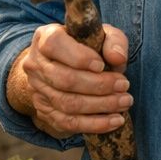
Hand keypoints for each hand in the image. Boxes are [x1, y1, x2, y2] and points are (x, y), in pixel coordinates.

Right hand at [14, 22, 131, 138]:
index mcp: (45, 37)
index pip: (54, 44)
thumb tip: (118, 58)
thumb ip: (114, 41)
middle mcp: (35, 64)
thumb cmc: (87, 47)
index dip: (79, 57)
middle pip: (64, 79)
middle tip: (124, 86)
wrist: (64, 66)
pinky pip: (68, 122)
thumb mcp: (102, 35)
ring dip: (101, 106)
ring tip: (125, 102)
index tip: (102, 65)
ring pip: (67, 103)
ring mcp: (37, 90)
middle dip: (99, 85)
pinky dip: (95, 124)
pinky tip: (115, 120)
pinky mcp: (44, 111)